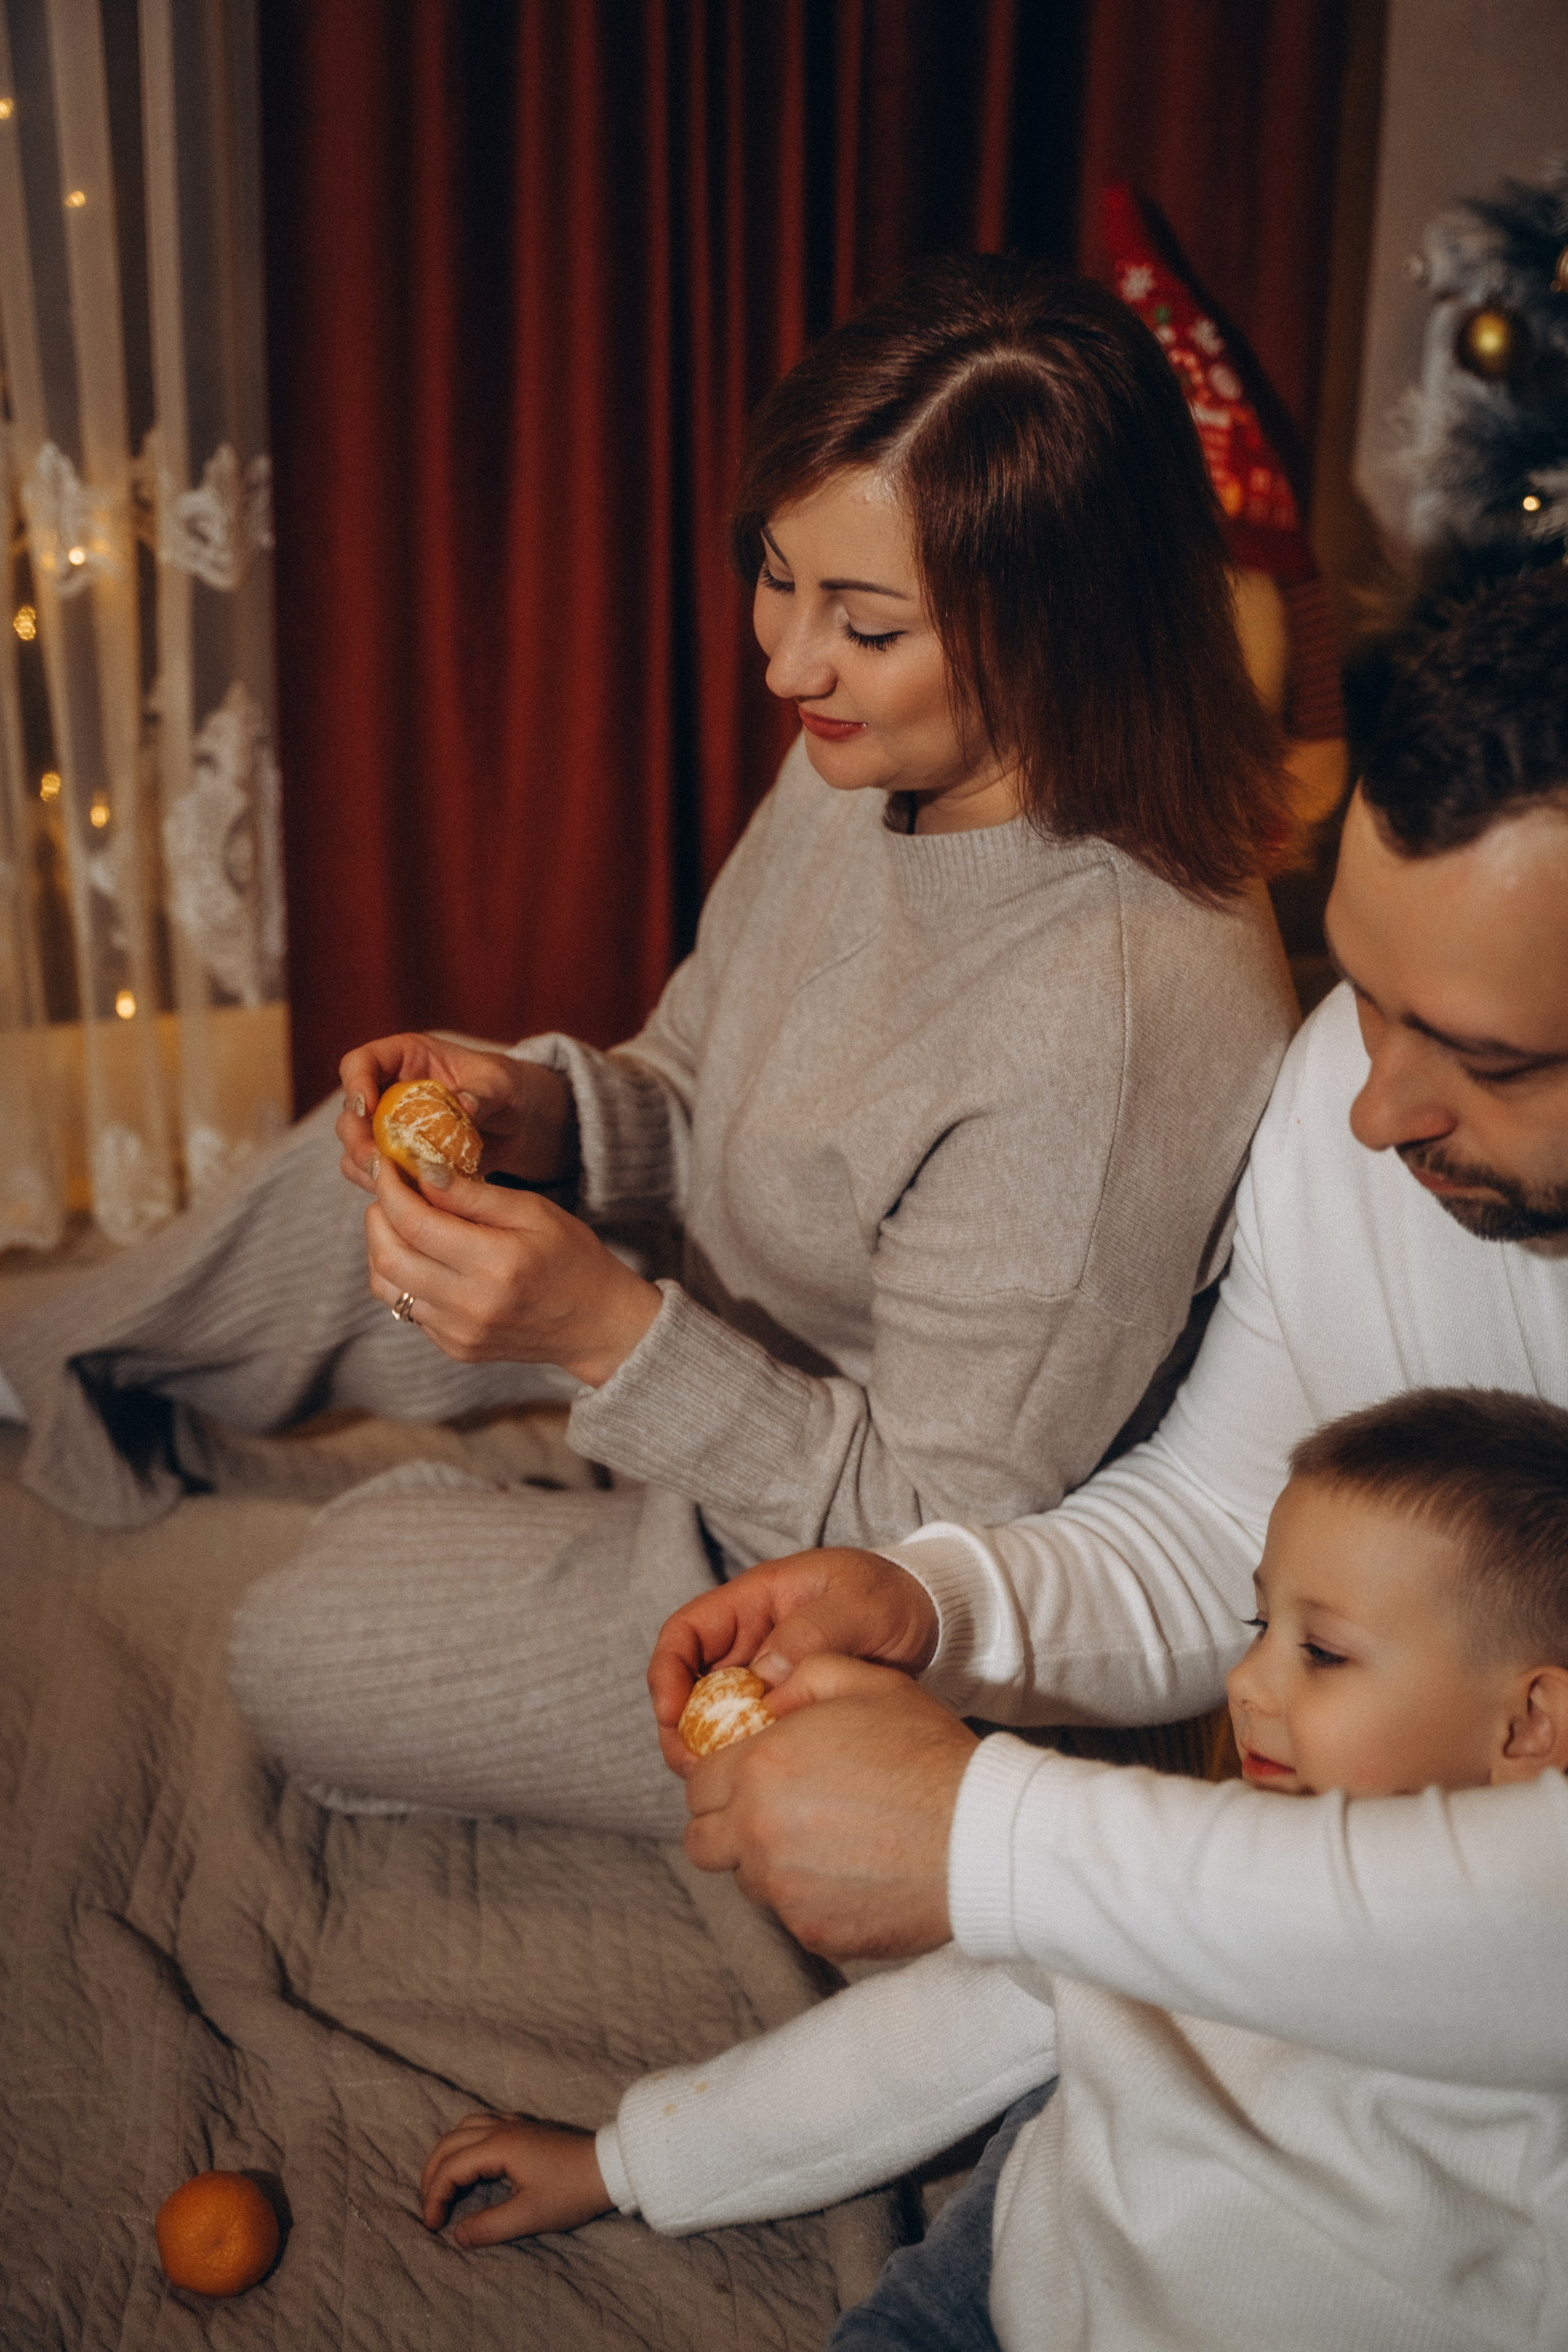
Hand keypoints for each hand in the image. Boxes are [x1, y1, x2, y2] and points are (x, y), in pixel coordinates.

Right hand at [336, 1032, 577, 1196]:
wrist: (516, 1123)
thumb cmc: (505, 1088)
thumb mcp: (500, 1083)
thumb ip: (483, 1092)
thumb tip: (465, 1105)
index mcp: (404, 1058)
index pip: (360, 1063)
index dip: (355, 1083)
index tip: (367, 1108)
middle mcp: (387, 1092)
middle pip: (350, 1113)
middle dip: (356, 1138)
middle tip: (376, 1160)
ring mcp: (389, 1129)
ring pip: (355, 1148)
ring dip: (365, 1167)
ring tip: (388, 1182)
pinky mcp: (398, 1160)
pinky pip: (375, 1175)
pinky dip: (384, 1187)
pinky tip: (405, 1197)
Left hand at [365, 1158, 659, 1385]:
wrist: (594, 1324)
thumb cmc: (571, 1257)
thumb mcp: (533, 1212)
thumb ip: (475, 1195)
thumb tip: (423, 1171)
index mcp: (496, 1264)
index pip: (415, 1223)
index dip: (389, 1188)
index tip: (386, 1164)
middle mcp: (470, 1304)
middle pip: (388, 1256)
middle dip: (377, 1215)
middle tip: (390, 1191)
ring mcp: (458, 1332)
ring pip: (387, 1285)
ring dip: (382, 1246)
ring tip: (403, 1222)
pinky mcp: (453, 1348)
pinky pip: (406, 1307)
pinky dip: (403, 1275)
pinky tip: (426, 1256)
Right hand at [420, 2112, 611, 2245]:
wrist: (611, 2165)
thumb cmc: (572, 2191)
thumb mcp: (531, 2216)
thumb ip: (490, 2226)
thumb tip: (457, 2235)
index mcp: (500, 2146)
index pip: (451, 2167)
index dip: (435, 2197)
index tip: (433, 2226)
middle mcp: (503, 2127)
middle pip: (450, 2142)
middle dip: (432, 2173)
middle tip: (429, 2206)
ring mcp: (515, 2122)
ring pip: (465, 2127)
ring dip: (447, 2154)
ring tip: (442, 2183)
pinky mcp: (526, 2125)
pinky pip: (482, 2123)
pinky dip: (465, 2141)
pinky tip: (471, 2161)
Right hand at [648, 1549, 939, 1777]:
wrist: (930, 1619)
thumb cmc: (891, 1597)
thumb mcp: (859, 1604)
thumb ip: (814, 1631)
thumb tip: (766, 1672)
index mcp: (754, 1602)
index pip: (685, 1632)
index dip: (667, 1673)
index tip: (671, 1713)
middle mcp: (749, 1641)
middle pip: (688, 1685)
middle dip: (679, 1728)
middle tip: (692, 1767)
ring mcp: (764, 1677)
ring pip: (712, 1717)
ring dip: (707, 1750)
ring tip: (719, 1782)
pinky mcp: (784, 1708)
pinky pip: (748, 1735)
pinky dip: (743, 1758)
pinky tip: (758, 1781)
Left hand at [683, 1655, 977, 1959]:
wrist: (981, 1836)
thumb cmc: (927, 1753)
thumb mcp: (868, 1683)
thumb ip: (804, 1674)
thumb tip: (765, 1692)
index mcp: (760, 1768)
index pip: (697, 1785)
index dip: (720, 1778)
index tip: (752, 1777)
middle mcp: (758, 1833)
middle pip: (702, 1841)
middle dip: (727, 1825)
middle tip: (774, 1811)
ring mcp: (784, 1890)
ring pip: (745, 1880)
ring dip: (766, 1862)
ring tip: (824, 1839)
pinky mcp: (814, 1933)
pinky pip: (790, 1914)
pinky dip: (809, 1897)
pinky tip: (853, 1871)